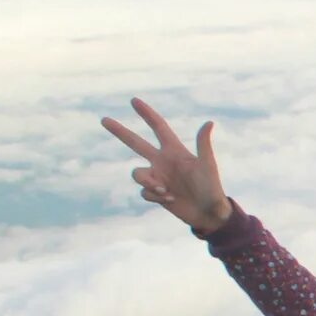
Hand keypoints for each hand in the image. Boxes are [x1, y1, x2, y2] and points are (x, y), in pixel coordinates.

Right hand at [101, 98, 229, 234]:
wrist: (210, 214)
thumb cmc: (212, 188)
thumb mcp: (207, 165)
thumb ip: (203, 144)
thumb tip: (209, 122)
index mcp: (174, 151)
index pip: (158, 127)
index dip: (146, 114)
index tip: (134, 101)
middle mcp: (163, 161)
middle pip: (135, 143)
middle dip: (120, 131)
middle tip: (104, 119)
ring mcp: (158, 177)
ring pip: (137, 174)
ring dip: (149, 183)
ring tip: (166, 191)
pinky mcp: (156, 194)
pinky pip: (144, 192)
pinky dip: (156, 197)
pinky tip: (172, 200)